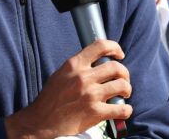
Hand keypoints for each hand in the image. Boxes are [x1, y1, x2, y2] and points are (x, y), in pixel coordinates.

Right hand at [5, 39, 132, 138]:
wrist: (41, 122)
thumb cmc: (51, 99)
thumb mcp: (61, 74)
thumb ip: (79, 66)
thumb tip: (98, 61)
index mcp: (74, 65)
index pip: (101, 46)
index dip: (115, 47)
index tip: (119, 54)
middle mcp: (83, 77)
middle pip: (117, 67)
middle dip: (124, 73)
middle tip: (123, 80)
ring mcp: (90, 95)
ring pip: (122, 85)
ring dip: (127, 90)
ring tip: (124, 94)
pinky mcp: (95, 113)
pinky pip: (122, 109)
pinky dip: (126, 110)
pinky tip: (123, 110)